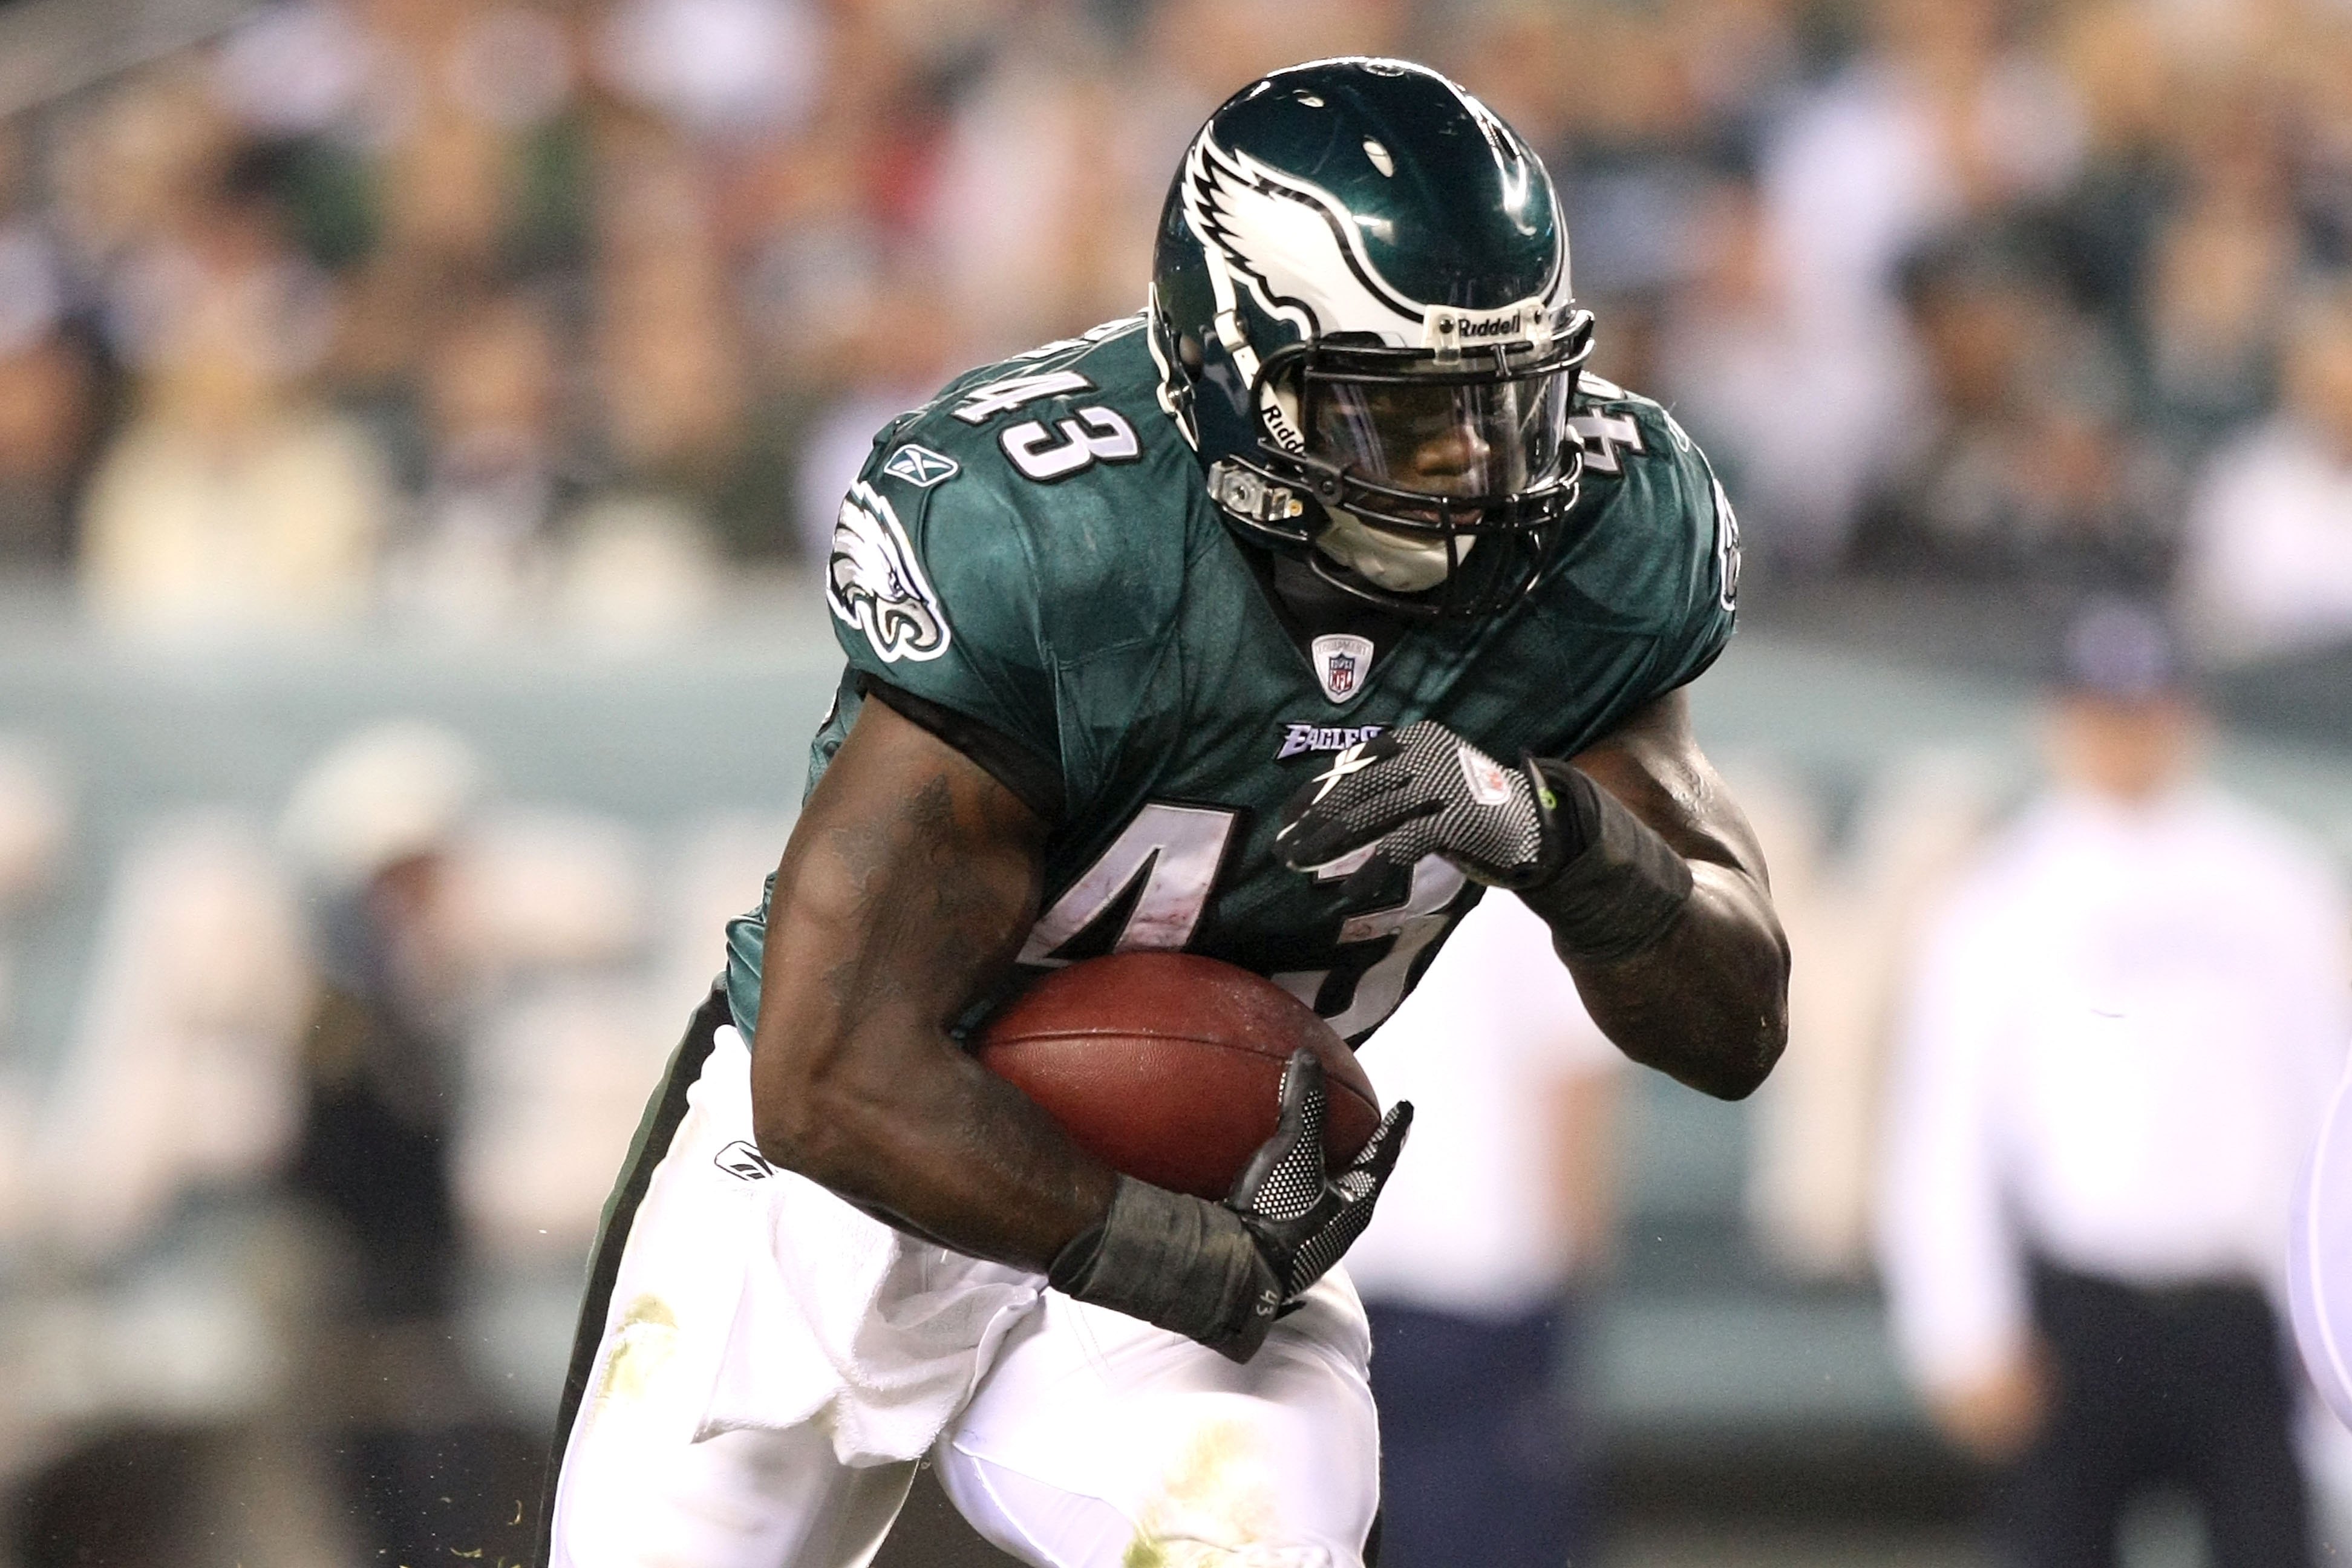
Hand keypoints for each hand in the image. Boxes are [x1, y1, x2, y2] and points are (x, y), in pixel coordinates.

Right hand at [1215, 1048, 1412, 1359]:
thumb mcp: (1292, 1152)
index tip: (1406, 1106)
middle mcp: (1339, 1225)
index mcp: (1355, 1203)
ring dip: (1330, 1174)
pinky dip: (1292, 1186)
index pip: (1383, 1155)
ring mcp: (1311, 1242)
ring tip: (1323, 1151)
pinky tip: (1267, 1178)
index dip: (1394, 1129)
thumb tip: (1308, 1057)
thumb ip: (1303, 1104)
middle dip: (1366, 1153)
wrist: (1236, 1277)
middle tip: (1371, 1128)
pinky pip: (1296, 1209)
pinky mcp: (1282, 1251)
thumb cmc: (1275, 1215)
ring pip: (1330, 1198)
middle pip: (1362, 1179)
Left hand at [1275, 719, 1585, 893]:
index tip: (1287, 817)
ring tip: (1301, 866)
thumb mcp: (1427, 786)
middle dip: (1315, 821)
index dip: (1317, 790)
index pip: (1354, 763)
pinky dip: (1372, 868)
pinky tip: (1350, 889)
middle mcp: (1426, 755)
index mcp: (1416, 739)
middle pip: (1356, 788)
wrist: (1535, 824)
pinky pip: (1402, 844)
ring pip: (1371, 814)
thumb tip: (1327, 817)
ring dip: (1330, 844)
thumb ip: (1387, 791)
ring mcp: (1442, 784)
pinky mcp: (1456, 819)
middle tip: (1283, 848)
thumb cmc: (1470, 807)